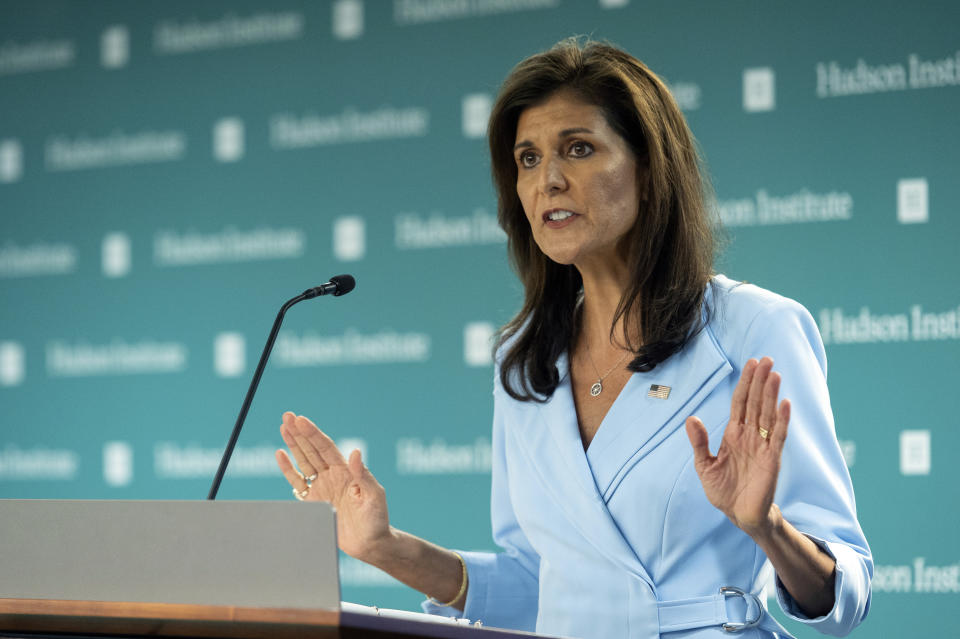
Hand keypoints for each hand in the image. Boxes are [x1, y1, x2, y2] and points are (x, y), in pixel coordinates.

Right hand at [276, 412, 391, 560]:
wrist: (370, 544)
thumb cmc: (377, 519)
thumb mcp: (374, 495)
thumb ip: (364, 475)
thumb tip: (355, 452)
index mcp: (347, 471)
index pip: (326, 447)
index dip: (312, 433)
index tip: (300, 420)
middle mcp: (333, 475)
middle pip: (312, 449)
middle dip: (299, 433)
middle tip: (287, 416)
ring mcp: (322, 487)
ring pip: (304, 461)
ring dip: (293, 445)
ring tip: (282, 427)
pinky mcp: (313, 502)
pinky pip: (298, 482)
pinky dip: (288, 469)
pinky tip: (280, 454)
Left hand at [684, 357, 789, 538]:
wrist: (738, 515)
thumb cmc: (722, 490)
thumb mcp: (704, 465)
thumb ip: (699, 442)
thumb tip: (690, 418)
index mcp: (734, 434)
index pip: (740, 403)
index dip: (745, 383)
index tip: (751, 363)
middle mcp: (750, 436)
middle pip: (756, 403)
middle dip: (760, 381)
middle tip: (767, 359)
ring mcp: (763, 446)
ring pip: (767, 414)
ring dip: (771, 394)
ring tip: (774, 374)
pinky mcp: (772, 459)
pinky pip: (778, 436)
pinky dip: (781, 420)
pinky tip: (784, 403)